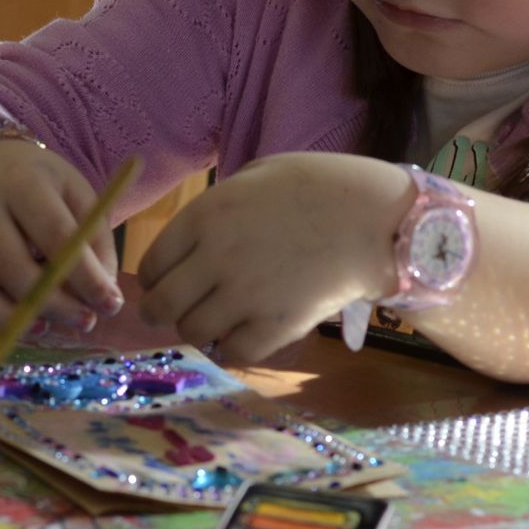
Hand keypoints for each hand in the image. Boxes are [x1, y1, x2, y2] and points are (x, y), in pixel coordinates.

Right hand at [0, 139, 124, 334]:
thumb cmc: (40, 186)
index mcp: (20, 181)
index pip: (53, 233)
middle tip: (82, 321)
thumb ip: (94, 244)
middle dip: (51, 304)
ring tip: (43, 325)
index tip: (110, 304)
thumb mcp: (76, 197)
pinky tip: (2, 324)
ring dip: (7, 320)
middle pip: (10, 266)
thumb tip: (103, 301)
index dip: (83, 274)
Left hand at [137, 153, 409, 365]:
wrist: (378, 218)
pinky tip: (244, 332)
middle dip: (161, 311)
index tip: (165, 282)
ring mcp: (245, 295)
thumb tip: (192, 238)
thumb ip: (217, 208)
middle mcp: (216, 258)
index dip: (154, 278)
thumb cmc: (321, 187)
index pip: (151, 265)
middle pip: (160, 305)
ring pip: (192, 331)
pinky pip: (231, 352)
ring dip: (199, 328)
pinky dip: (232, 347)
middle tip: (175, 311)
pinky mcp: (276, 326)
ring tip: (217, 319)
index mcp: (206, 216)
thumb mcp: (257, 177)